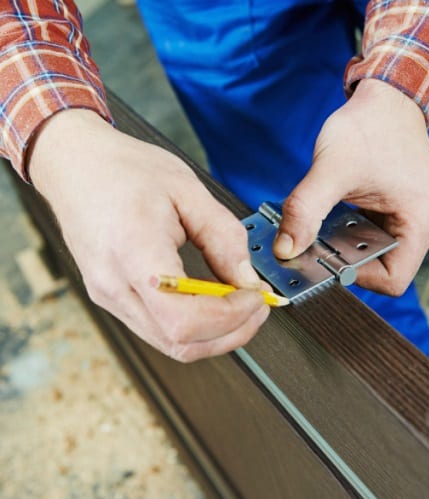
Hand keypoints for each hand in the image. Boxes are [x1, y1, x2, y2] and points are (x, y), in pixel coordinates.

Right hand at [29, 110, 269, 361]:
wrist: (76, 166)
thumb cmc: (125, 170)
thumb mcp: (187, 190)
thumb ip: (223, 238)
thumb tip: (246, 279)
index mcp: (133, 253)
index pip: (184, 319)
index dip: (230, 317)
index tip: (255, 295)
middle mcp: (115, 286)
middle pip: (180, 343)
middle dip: (231, 332)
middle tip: (257, 305)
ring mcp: (109, 296)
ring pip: (171, 344)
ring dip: (215, 333)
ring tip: (240, 304)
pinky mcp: (111, 297)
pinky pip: (158, 329)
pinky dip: (194, 325)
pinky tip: (212, 302)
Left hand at [273, 79, 428, 295]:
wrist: (386, 95)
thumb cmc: (368, 125)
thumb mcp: (331, 170)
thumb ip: (304, 211)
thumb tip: (284, 250)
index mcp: (420, 221)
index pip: (392, 279)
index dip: (356, 277)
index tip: (325, 258)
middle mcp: (421, 223)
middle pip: (381, 266)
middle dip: (343, 259)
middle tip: (313, 246)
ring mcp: (409, 215)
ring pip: (372, 250)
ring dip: (341, 245)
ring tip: (316, 230)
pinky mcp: (395, 207)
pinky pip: (369, 232)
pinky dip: (345, 230)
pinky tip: (324, 217)